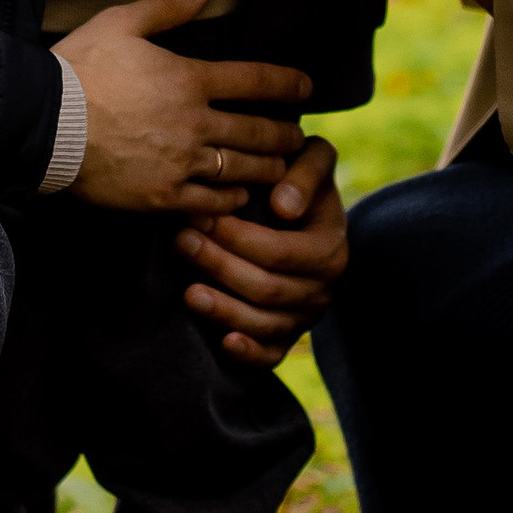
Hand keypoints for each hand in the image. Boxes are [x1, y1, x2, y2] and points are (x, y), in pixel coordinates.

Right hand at [56, 0, 313, 211]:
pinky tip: (238, 197)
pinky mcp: (161, 197)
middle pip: (257, 132)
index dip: (287, 84)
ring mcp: (180, 164)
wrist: (44, 123)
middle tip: (299, 138)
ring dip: (267, 169)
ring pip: (241, 170)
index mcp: (189, 80)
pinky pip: (209, 202)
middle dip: (284, 135)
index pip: (255, 81)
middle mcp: (194, 124)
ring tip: (280, 169)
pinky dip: (230, 200)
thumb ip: (167, 6)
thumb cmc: (79, 68)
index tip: (307, 88)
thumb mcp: (120, 23)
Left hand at [178, 139, 347, 364]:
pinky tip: (225, 341)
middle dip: (219, 266)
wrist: (300, 205)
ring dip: (223, 309)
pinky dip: (250, 352)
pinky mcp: (288, 334)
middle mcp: (323, 286)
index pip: (280, 253)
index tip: (202, 217)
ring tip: (188, 291)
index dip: (238, 239)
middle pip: (267, 289)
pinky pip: (273, 354)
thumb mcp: (311, 157)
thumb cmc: (297, 177)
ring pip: (264, 324)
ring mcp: (306, 314)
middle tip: (182, 240)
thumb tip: (285, 207)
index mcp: (330, 247)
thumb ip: (307, 171)